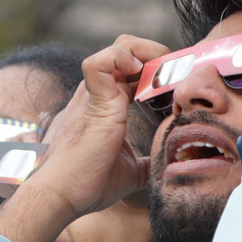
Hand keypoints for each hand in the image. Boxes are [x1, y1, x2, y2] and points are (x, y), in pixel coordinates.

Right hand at [0, 36, 163, 241]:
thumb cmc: (88, 184)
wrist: (64, 195)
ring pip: (121, 47)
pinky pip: (102, 62)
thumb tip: (163, 164)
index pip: (136, 71)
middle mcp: (100, 93)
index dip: (158, 72)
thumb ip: (147, 161)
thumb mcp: (130, 170)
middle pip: (130, 50)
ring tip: (163, 76)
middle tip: (175, 78)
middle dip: (159, 57)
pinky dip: (123, 59)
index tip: (176, 88)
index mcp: (107, 105)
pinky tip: (140, 76)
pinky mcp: (95, 101)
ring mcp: (96, 94)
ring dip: (149, 53)